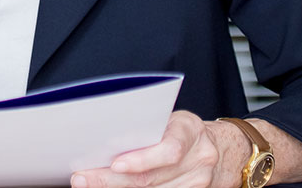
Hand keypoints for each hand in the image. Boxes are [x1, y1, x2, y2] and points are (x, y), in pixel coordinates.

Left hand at [71, 110, 249, 187]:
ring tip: (89, 185)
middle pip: (152, 178)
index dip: (141, 159)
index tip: (115, 163)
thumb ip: (147, 128)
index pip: (169, 149)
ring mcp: (198, 183)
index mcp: (191, 131)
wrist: (220, 150)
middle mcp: (199, 160)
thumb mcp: (170, 120)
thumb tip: (103, 139)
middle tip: (81, 179)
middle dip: (111, 180)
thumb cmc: (184, 131)